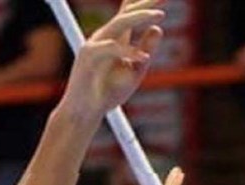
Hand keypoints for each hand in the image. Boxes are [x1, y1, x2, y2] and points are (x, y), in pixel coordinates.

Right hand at [60, 0, 165, 126]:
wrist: (84, 114)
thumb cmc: (107, 95)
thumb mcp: (135, 72)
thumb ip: (146, 51)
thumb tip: (158, 27)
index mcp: (113, 40)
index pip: (129, 14)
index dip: (145, 3)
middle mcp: (103, 38)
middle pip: (126, 13)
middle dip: (146, 3)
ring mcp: (94, 45)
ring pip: (119, 23)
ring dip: (140, 17)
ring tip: (160, 16)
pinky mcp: (88, 57)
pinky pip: (111, 48)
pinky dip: (128, 52)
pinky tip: (143, 59)